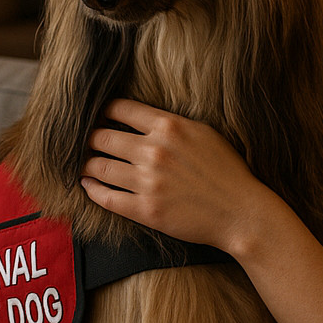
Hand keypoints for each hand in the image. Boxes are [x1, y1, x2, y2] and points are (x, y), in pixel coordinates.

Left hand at [82, 98, 322, 322]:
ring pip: (97, 166)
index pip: (119, 109)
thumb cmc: (227, 171)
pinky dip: (91, 190)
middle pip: (101, 136)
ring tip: (82, 163)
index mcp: (168, 126)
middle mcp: (153, 151)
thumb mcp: (203, 133)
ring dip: (86, 164)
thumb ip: (171, 122)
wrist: (241, 213)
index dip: (102, 111)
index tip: (96, 116)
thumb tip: (139, 116)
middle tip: (82, 140)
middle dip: (88, 137)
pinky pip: (105, 197)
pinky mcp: (145, 210)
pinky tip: (87, 185)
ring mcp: (147, 182)